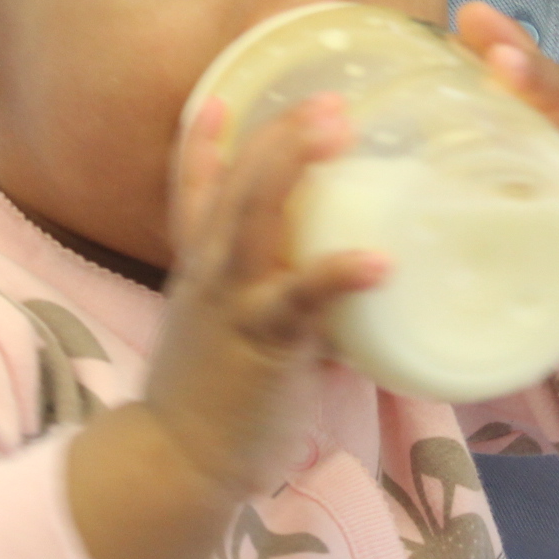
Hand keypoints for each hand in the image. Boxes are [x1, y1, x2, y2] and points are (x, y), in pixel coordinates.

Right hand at [143, 92, 387, 497]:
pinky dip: (340, 273)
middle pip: (235, 181)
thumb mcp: (236, 340)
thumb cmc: (217, 404)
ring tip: (339, 129)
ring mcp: (232, 300)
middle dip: (278, 134)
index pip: (193, 190)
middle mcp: (209, 272)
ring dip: (294, 165)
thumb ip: (288, 315)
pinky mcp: (262, 339)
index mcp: (200, 269)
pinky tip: (380, 261)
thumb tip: (348, 315)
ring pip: (254, 215)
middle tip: (328, 99)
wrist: (178, 462)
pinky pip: (303, 297)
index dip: (204, 142)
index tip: (221, 96)